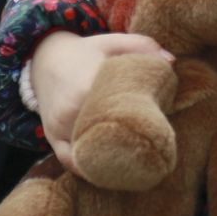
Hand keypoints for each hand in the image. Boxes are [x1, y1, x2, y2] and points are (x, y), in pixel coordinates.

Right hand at [30, 29, 173, 171]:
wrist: (44, 59)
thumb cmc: (87, 51)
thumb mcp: (115, 41)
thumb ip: (144, 47)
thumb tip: (173, 62)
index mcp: (89, 82)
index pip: (120, 109)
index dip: (143, 119)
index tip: (163, 126)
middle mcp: (72, 108)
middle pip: (107, 135)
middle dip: (131, 143)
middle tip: (158, 151)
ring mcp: (60, 126)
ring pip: (88, 152)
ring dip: (111, 161)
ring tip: (139, 168)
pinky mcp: (52, 137)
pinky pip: (70, 161)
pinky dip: (89, 170)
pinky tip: (111, 174)